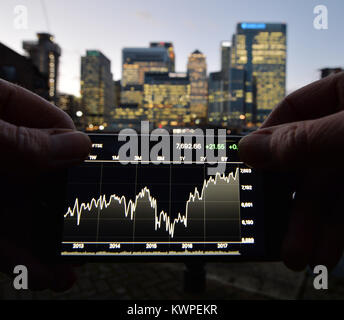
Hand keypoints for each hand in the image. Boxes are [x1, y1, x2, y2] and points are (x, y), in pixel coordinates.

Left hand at [0, 79, 90, 290]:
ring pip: (26, 216)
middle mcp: (0, 153)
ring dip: (51, 243)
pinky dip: (25, 260)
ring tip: (75, 266)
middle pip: (46, 179)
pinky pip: (3, 241)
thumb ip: (22, 139)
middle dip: (71, 204)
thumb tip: (80, 145)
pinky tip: (50, 275)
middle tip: (100, 222)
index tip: (104, 167)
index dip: (79, 148)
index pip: (52, 126)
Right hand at [239, 72, 343, 270]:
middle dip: (290, 201)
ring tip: (299, 254)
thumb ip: (306, 138)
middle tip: (270, 229)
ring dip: (312, 226)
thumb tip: (248, 147)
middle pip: (307, 163)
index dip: (265, 139)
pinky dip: (337, 230)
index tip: (244, 166)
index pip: (294, 112)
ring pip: (329, 192)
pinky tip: (326, 249)